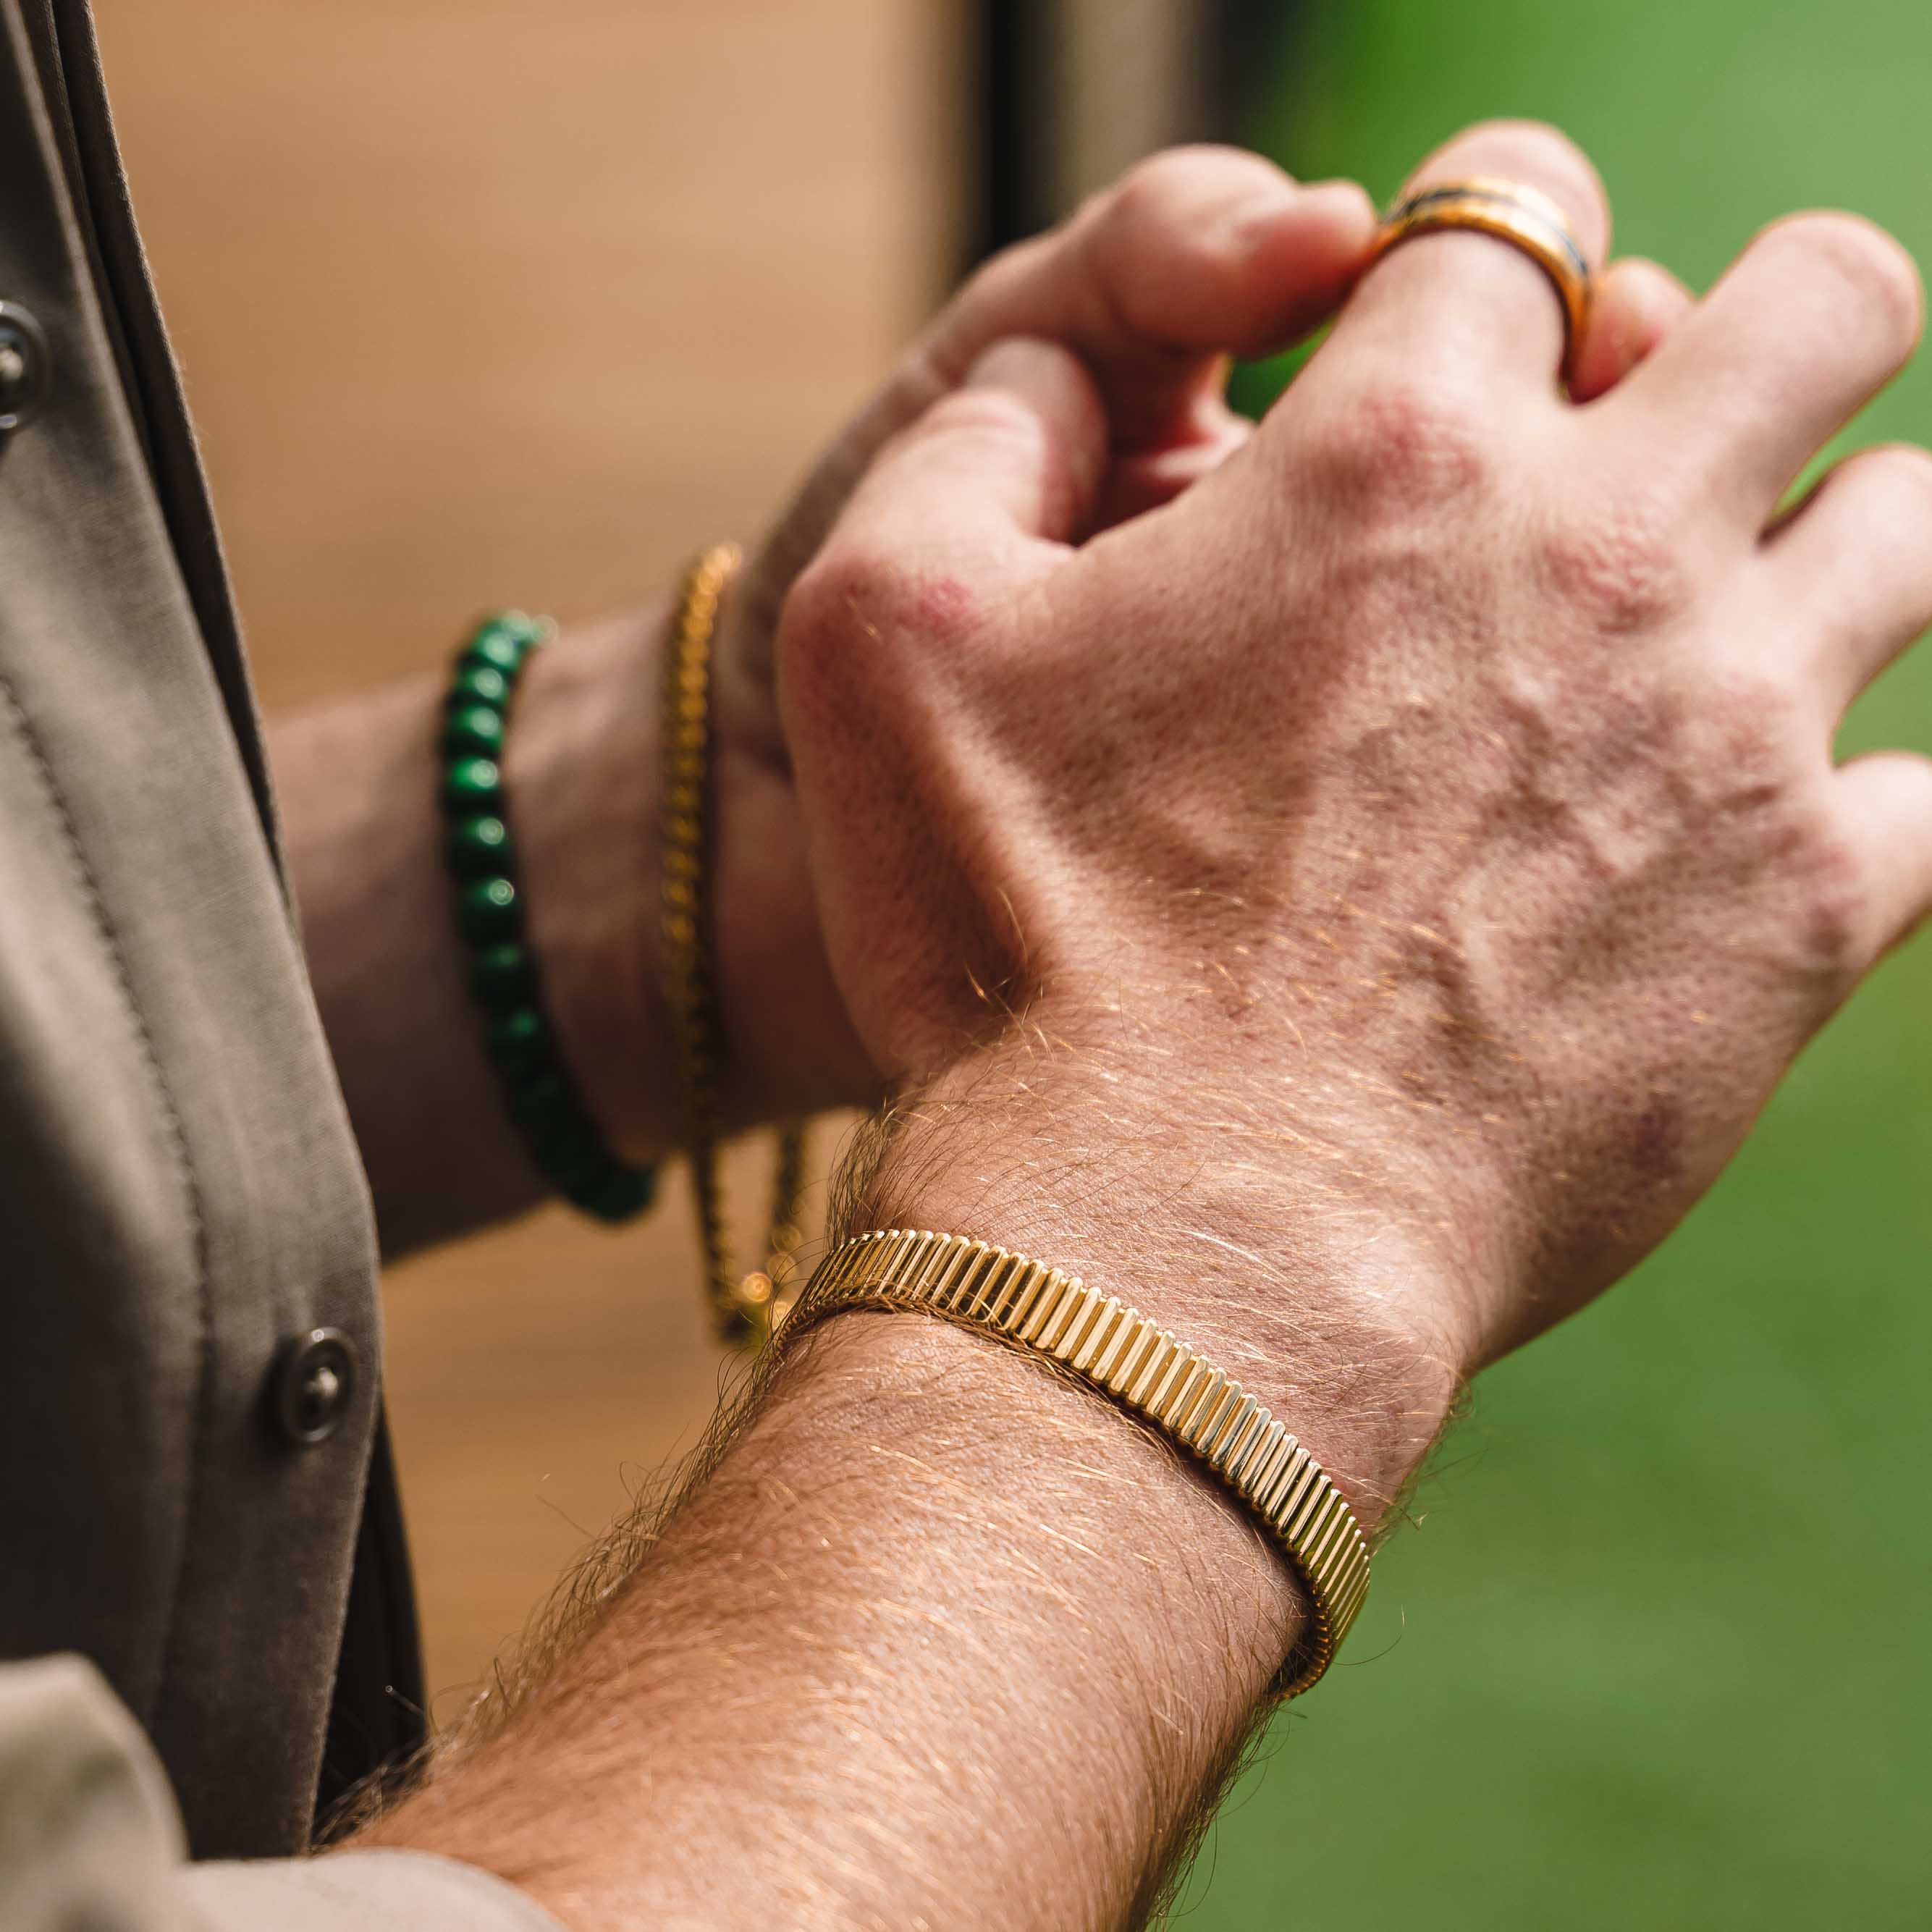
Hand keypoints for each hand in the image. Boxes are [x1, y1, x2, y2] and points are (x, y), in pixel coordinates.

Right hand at [776, 120, 1931, 1411]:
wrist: (1172, 1237)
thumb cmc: (1011, 945)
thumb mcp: (875, 640)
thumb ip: (978, 431)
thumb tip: (1088, 372)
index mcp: (1391, 452)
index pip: (1519, 206)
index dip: (1487, 234)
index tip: (1455, 333)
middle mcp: (1608, 551)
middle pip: (1823, 302)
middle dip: (1752, 323)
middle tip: (1652, 430)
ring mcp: (1737, 732)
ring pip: (1920, 525)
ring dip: (1834, 537)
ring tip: (1720, 625)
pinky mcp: (1806, 919)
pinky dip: (1865, 787)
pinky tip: (1756, 830)